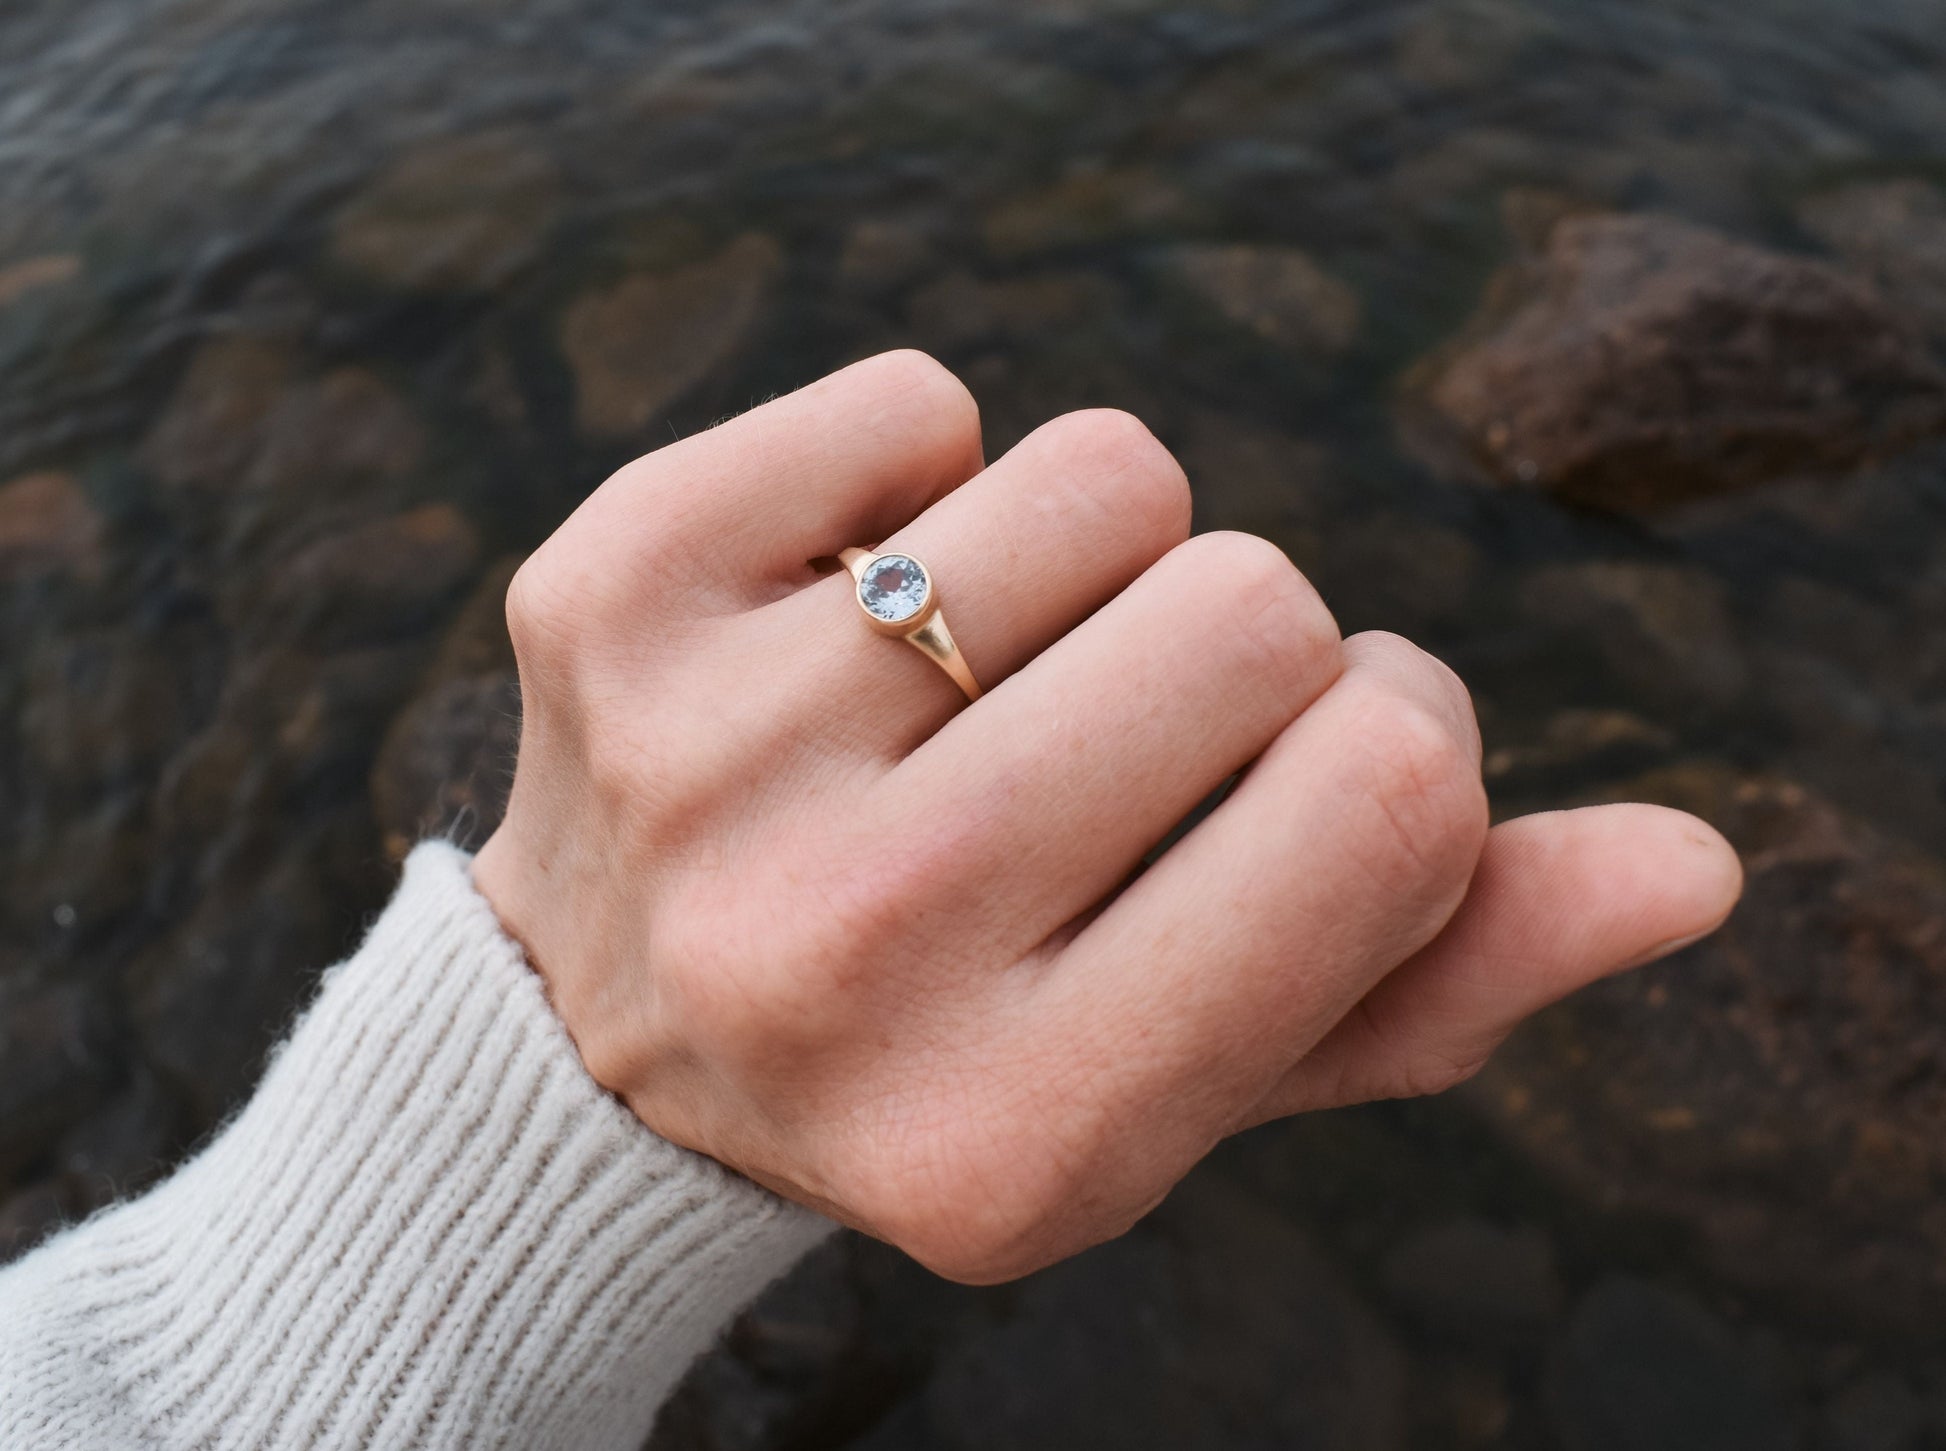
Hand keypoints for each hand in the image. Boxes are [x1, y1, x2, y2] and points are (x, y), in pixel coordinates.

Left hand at [471, 351, 1740, 1283]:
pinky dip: (939, 475)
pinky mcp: (609, 594)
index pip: (1388, 792)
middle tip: (1116, 744)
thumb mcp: (1196, 1075)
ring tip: (990, 686)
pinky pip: (923, 399)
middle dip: (1247, 649)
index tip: (1306, 775)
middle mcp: (842, 950)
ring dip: (1105, 556)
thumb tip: (1691, 867)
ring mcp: (701, 759)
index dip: (1400, 739)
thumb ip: (1438, 982)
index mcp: (1019, 1126)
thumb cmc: (961, 1043)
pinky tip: (854, 620)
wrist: (607, 1040)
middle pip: (1257, 604)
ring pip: (1110, 472)